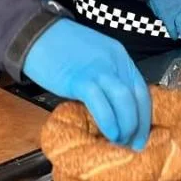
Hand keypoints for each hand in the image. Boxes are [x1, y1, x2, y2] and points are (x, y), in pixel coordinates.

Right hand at [22, 19, 151, 149]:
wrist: (36, 34)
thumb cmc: (61, 48)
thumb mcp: (94, 59)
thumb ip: (106, 79)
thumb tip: (113, 109)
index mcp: (120, 57)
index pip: (141, 91)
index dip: (143, 117)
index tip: (141, 136)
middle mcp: (115, 62)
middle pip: (136, 98)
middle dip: (138, 126)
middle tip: (132, 145)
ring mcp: (99, 70)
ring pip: (124, 101)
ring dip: (126, 126)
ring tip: (119, 142)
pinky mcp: (81, 79)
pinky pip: (101, 104)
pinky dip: (109, 122)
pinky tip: (109, 134)